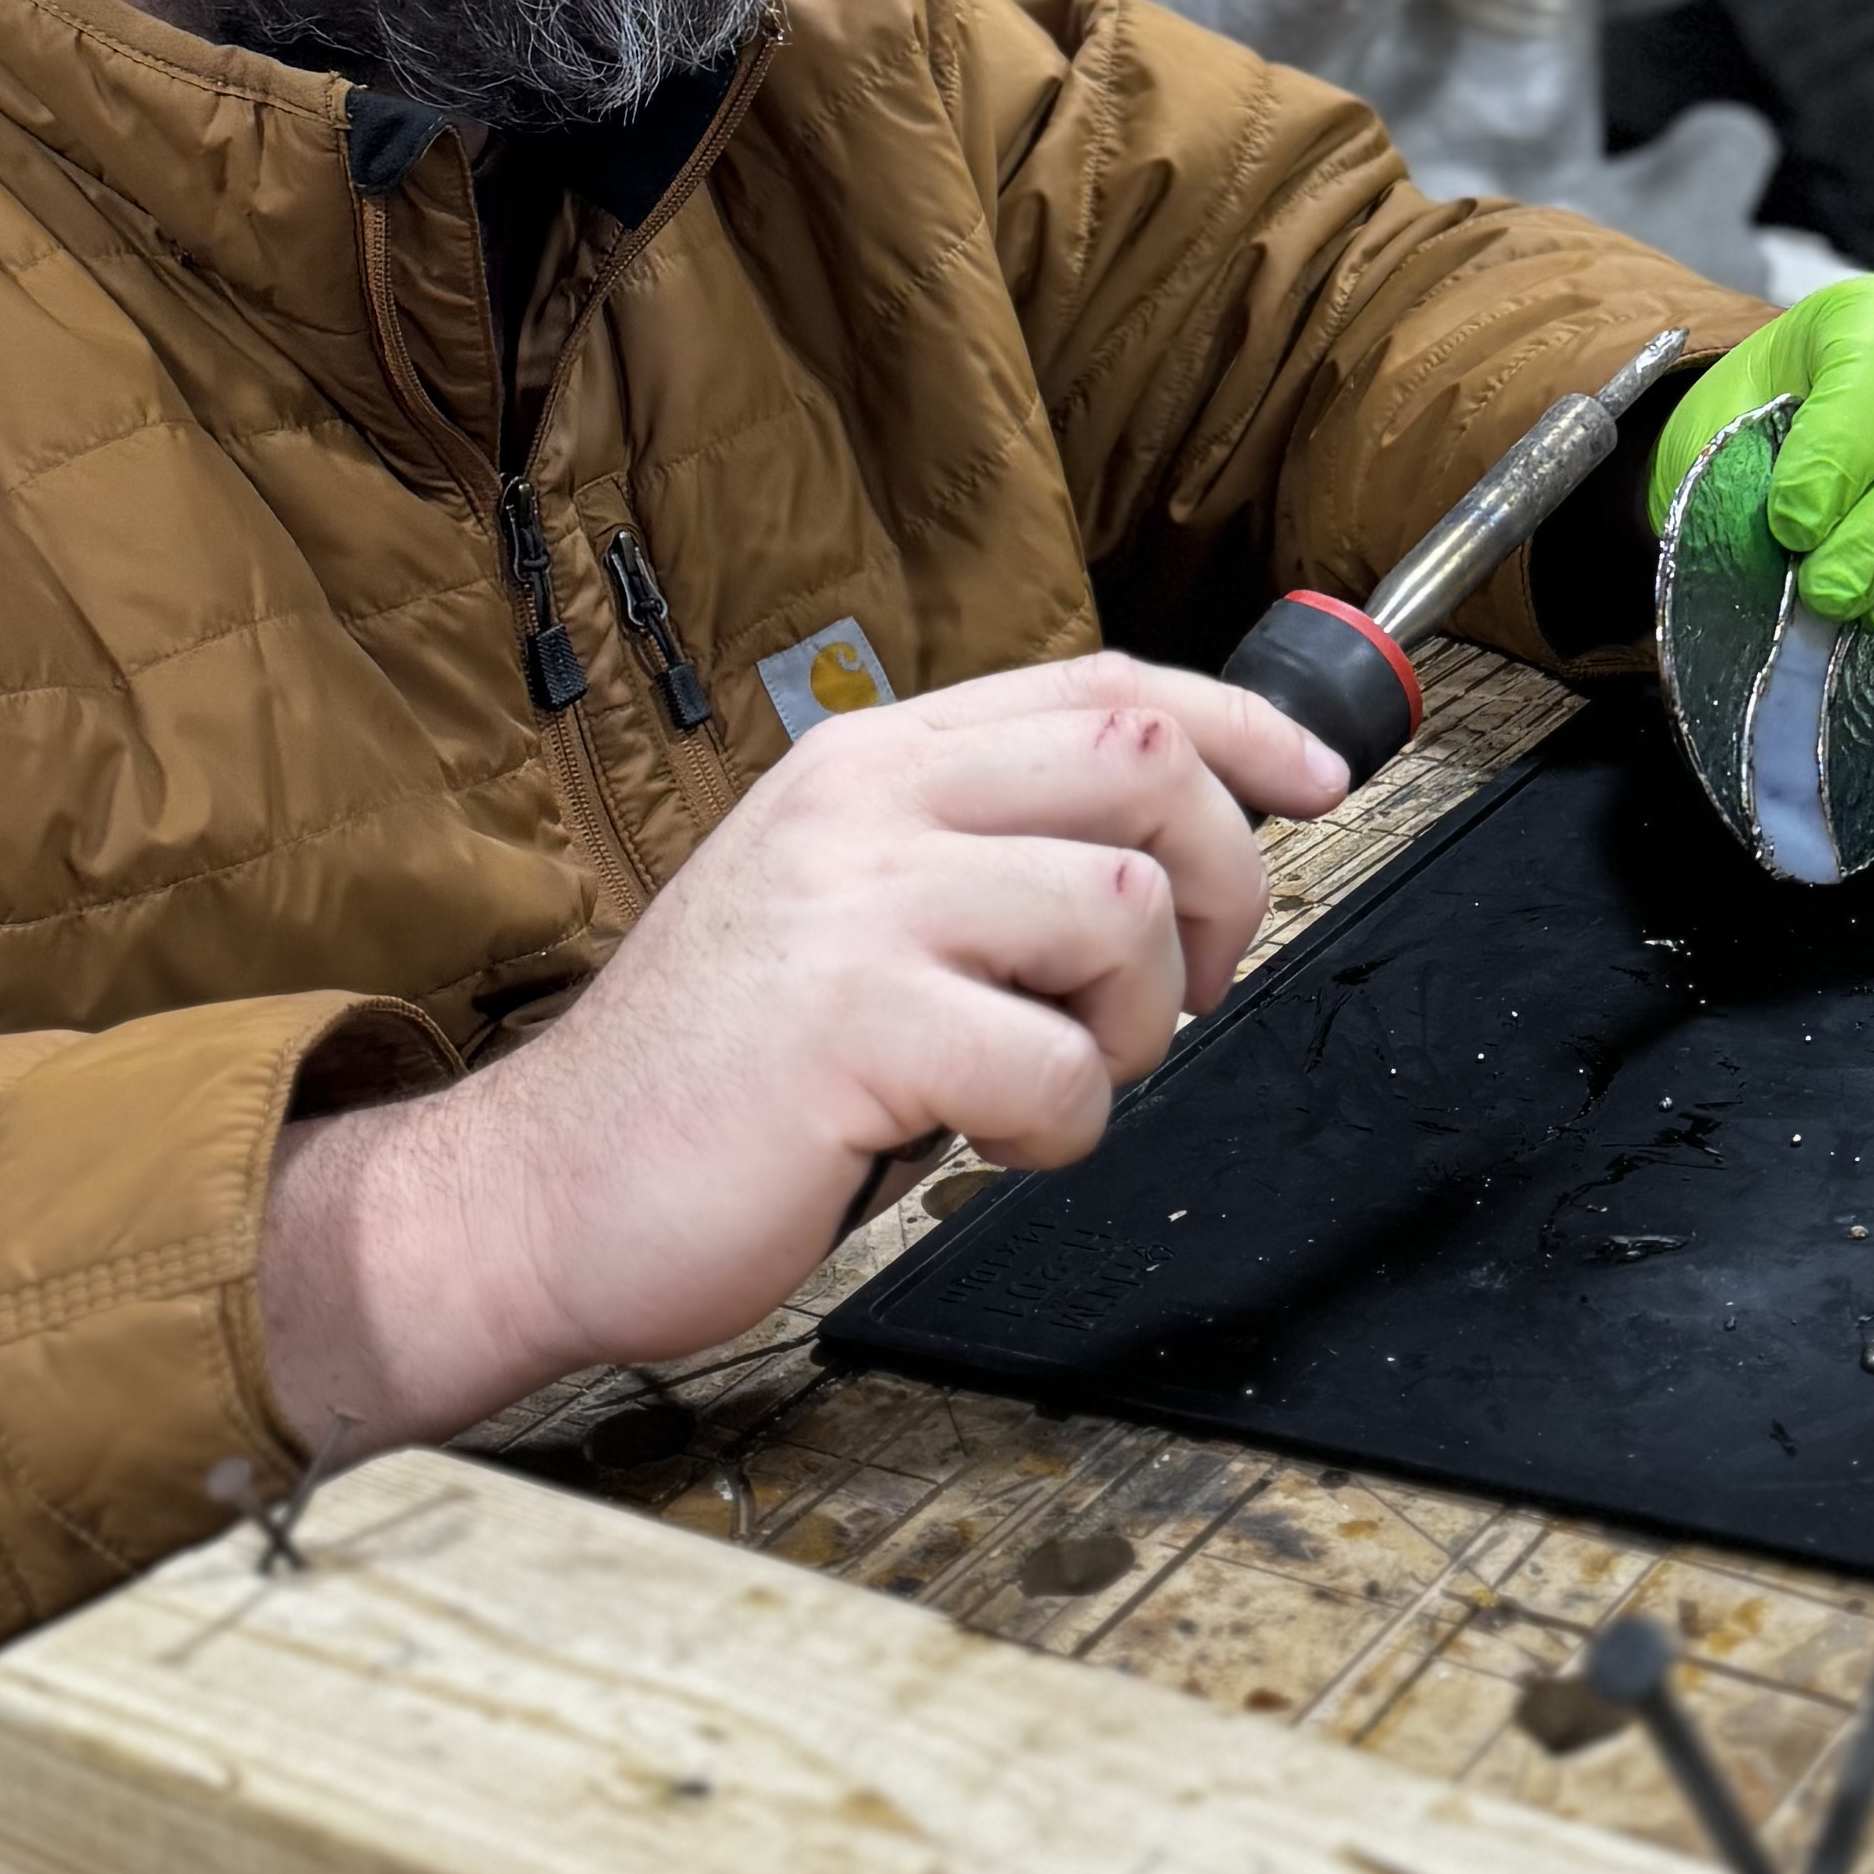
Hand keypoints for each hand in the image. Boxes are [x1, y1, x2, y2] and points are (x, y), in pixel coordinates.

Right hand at [255, 656, 1341, 1458]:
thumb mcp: (842, 906)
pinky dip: (1061, 1125)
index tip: (1323, 778)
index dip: (1245, 726)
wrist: (549, 1187)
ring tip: (1050, 1079)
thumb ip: (973, 852)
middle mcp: (864, 806)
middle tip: (1184, 990)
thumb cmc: (715, 1073)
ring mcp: (855, 907)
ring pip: (1117, 914)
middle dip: (1221, 885)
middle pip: (1143, 768)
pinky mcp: (853, 1024)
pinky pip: (1057, 1064)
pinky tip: (985, 1141)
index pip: (1105, 686)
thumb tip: (1159, 847)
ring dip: (1131, 1025)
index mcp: (870, 760)